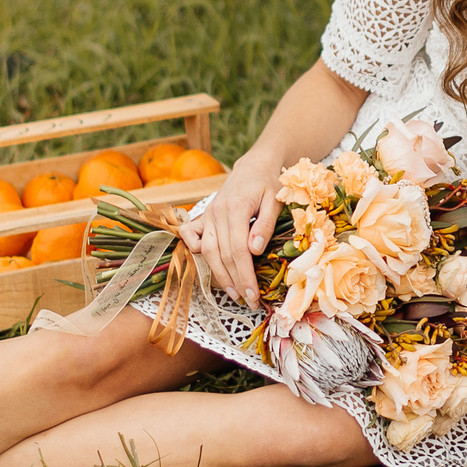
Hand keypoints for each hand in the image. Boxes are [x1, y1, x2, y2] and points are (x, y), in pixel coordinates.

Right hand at [186, 153, 281, 304]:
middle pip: (222, 254)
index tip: (253, 294)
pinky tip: (208, 265)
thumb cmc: (268, 183)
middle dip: (235, 281)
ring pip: (208, 250)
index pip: (238, 249)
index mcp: (236, 207)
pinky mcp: (204, 216)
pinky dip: (195, 251)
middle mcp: (217, 212)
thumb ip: (264, 225)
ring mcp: (208, 214)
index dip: (245, 274)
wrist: (254, 166)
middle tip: (248, 300)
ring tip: (233, 293)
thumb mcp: (275, 201)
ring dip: (219, 275)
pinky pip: (191, 235)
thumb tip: (255, 251)